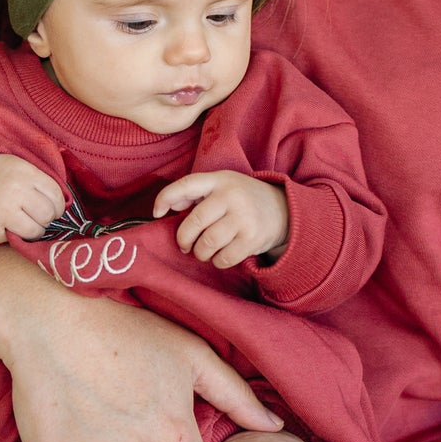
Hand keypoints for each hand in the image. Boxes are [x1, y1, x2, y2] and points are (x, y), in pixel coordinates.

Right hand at [0, 153, 67, 241]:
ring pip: (34, 232)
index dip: (57, 206)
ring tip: (23, 223)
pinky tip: (2, 223)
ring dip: (32, 231)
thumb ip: (38, 181)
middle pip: (47, 215)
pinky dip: (9, 235)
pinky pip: (11, 239)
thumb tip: (61, 205)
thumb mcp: (19, 165)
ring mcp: (2, 211)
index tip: (51, 209)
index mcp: (26, 174)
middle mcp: (16, 192)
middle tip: (37, 217)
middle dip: (45, 219)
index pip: (56, 196)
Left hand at [153, 169, 288, 267]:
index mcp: (220, 180)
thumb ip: (195, 193)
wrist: (284, 209)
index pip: (187, 184)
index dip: (166, 198)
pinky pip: (224, 258)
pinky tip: (221, 256)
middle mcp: (231, 196)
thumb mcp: (223, 186)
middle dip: (184, 239)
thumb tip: (167, 206)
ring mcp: (243, 217)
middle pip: (194, 222)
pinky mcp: (252, 238)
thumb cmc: (243, 199)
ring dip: (201, 253)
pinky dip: (218, 262)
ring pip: (207, 243)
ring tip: (204, 251)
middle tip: (185, 245)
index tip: (156, 213)